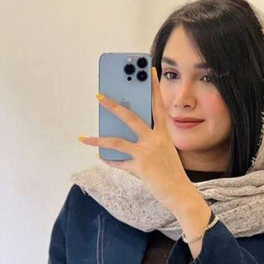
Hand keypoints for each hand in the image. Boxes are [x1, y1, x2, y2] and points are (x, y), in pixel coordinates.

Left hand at [78, 67, 191, 208]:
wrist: (179, 193)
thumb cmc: (171, 172)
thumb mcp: (165, 151)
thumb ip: (149, 140)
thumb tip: (124, 136)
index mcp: (163, 133)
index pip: (158, 105)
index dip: (154, 87)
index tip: (149, 71)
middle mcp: (154, 140)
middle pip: (130, 117)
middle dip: (112, 105)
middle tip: (98, 96)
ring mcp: (146, 153)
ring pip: (116, 141)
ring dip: (98, 139)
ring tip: (84, 137)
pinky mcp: (139, 167)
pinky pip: (119, 162)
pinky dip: (109, 161)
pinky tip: (100, 156)